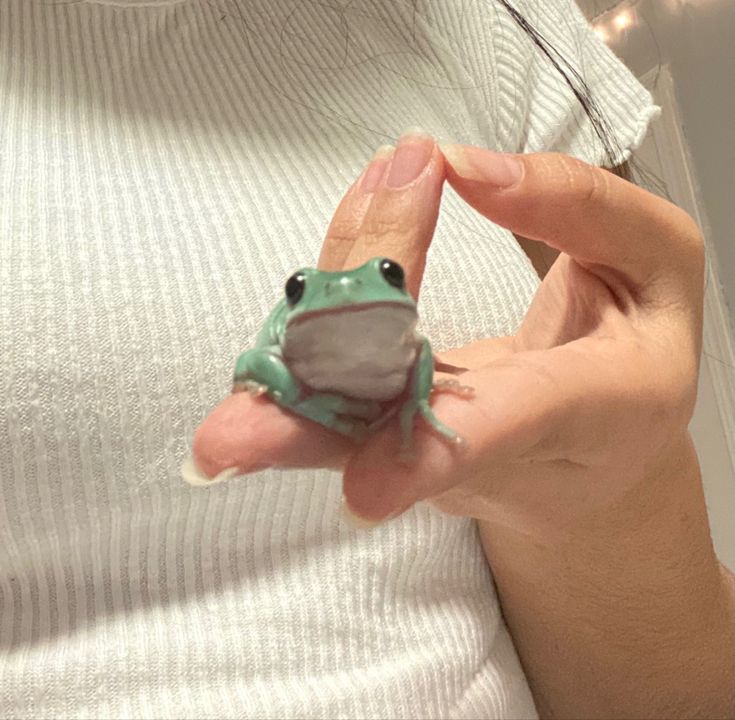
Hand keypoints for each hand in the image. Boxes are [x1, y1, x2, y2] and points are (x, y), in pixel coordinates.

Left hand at [187, 136, 703, 538]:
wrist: (602, 452)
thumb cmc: (636, 349)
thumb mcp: (656, 263)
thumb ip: (577, 205)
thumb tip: (459, 168)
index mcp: (589, 412)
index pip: (513, 419)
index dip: (439, 447)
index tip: (364, 488)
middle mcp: (501, 452)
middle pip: (396, 432)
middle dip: (312, 439)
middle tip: (228, 447)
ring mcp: (439, 453)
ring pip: (352, 430)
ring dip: (282, 414)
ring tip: (224, 432)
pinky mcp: (399, 436)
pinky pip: (341, 404)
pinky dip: (291, 373)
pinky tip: (243, 382)